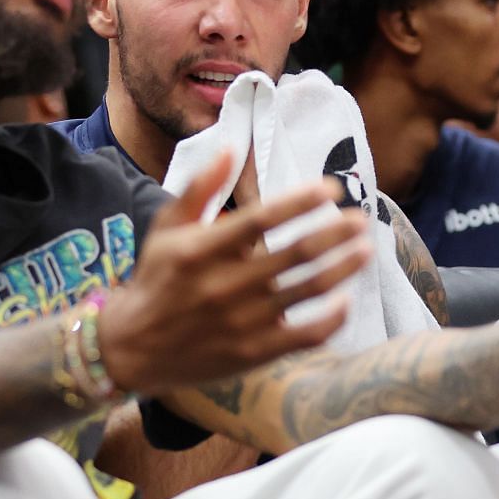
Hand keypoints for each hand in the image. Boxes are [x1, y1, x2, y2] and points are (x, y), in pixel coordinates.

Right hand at [97, 150, 372, 393]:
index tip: (331, 189)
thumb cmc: (156, 278)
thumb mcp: (166, 227)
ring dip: (343, 267)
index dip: (301, 202)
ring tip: (366, 249)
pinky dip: (332, 318)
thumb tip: (230, 146)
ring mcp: (242, 322)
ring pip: (309, 290)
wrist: (132, 348)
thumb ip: (201, 188)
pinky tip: (346, 300)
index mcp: (203, 249)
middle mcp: (225, 285)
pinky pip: (306, 335)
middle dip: (336, 233)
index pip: (262, 219)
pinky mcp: (254, 352)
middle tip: (361, 219)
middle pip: (296, 253)